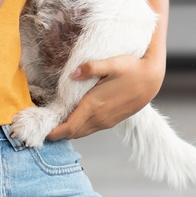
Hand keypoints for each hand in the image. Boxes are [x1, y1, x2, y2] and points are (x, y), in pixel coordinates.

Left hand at [46, 53, 164, 140]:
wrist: (152, 78)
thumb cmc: (132, 68)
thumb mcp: (112, 63)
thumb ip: (91, 68)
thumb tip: (72, 74)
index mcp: (95, 105)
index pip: (70, 127)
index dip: (55, 133)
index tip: (43, 132)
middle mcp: (100, 117)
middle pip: (74, 132)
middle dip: (59, 133)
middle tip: (44, 128)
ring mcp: (107, 120)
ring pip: (83, 132)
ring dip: (70, 131)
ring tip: (56, 125)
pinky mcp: (113, 120)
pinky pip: (92, 128)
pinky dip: (80, 128)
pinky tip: (76, 119)